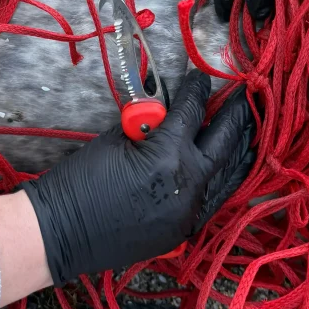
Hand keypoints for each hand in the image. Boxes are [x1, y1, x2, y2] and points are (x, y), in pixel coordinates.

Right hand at [22, 72, 254, 284]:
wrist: (60, 232)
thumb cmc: (80, 180)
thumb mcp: (116, 139)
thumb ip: (149, 126)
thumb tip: (168, 115)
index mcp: (169, 155)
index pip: (192, 111)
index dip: (198, 89)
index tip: (202, 76)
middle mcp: (188, 185)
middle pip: (224, 142)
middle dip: (235, 116)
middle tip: (245, 97)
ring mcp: (189, 213)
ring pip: (226, 176)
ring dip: (237, 150)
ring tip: (248, 131)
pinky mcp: (182, 231)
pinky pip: (211, 199)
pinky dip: (221, 180)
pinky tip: (227, 168)